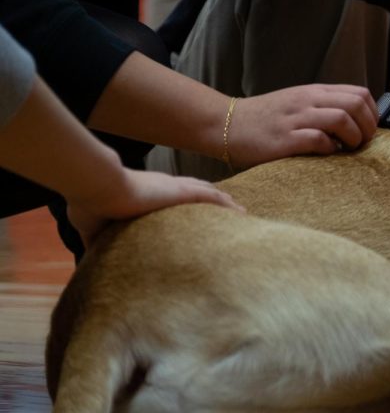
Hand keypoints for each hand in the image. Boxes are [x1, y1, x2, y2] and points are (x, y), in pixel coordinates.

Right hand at [68, 169, 243, 246]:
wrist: (97, 189)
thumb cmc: (90, 204)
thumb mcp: (93, 227)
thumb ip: (99, 242)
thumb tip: (92, 259)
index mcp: (147, 195)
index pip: (173, 198)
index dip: (186, 205)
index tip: (196, 217)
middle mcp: (165, 188)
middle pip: (197, 192)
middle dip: (211, 203)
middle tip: (226, 215)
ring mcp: (174, 188)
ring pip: (209, 194)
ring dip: (225, 204)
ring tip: (240, 214)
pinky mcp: (181, 191)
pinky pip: (212, 196)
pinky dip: (226, 203)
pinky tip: (240, 211)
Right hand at [226, 84, 377, 168]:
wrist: (225, 123)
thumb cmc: (266, 118)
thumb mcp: (298, 102)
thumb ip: (323, 106)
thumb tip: (356, 120)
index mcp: (314, 92)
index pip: (359, 93)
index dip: (372, 113)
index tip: (368, 130)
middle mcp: (307, 101)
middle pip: (356, 104)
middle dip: (368, 127)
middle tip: (362, 143)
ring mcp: (296, 118)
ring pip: (341, 119)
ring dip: (353, 137)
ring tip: (348, 149)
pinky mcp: (284, 139)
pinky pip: (318, 140)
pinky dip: (329, 149)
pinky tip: (325, 154)